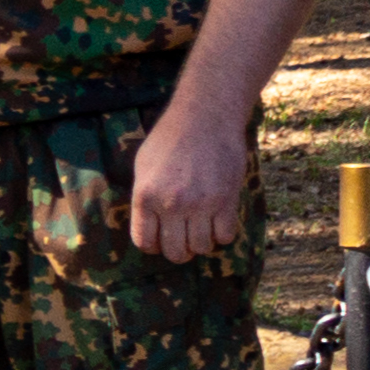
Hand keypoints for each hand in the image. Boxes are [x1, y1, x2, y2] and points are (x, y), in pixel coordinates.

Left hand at [127, 91, 255, 261]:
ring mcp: (201, 204)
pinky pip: (226, 236)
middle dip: (179, 251)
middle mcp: (171, 204)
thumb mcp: (143, 166)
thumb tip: (149, 225)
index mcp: (145, 196)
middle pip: (175, 252)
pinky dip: (222, 234)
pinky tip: (218, 221)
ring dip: (201, 243)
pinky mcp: (227, 200)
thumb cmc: (170, 138)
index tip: (160, 241)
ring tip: (201, 228)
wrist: (205, 117)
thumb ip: (144, 197)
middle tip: (184, 240)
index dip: (153, 246)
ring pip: (202, 248)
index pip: (144, 242)